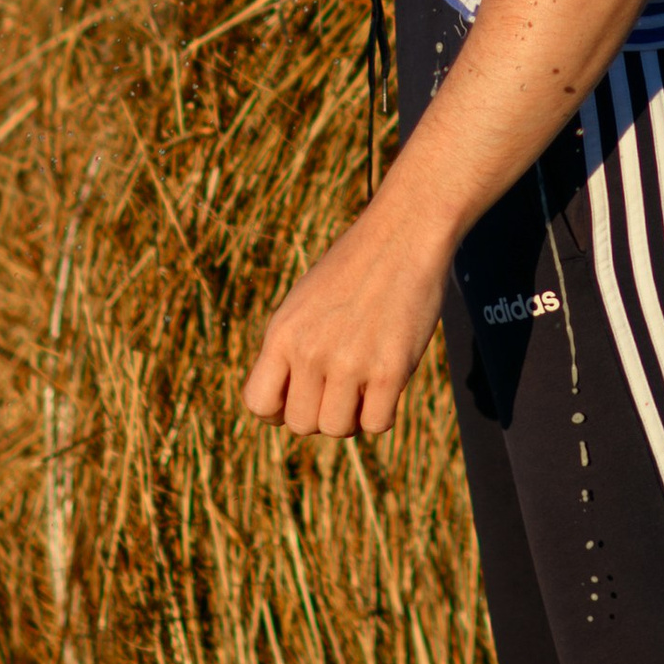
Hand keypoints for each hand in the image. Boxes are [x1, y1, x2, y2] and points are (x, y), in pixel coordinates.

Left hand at [240, 176, 453, 440]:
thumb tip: (286, 403)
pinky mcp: (390, 370)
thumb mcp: (304, 302)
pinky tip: (389, 386)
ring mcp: (350, 363)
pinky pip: (378, 425)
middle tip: (342, 387)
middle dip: (321, 413)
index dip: (279, 410)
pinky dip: (383, 414)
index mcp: (283, 334)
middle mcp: (309, 352)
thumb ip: (291, 349)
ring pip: (338, 429)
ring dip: (353, 416)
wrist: (404, 235)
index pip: (259, 404)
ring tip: (366, 385)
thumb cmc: (355, 267)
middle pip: (301, 423)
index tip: (302, 395)